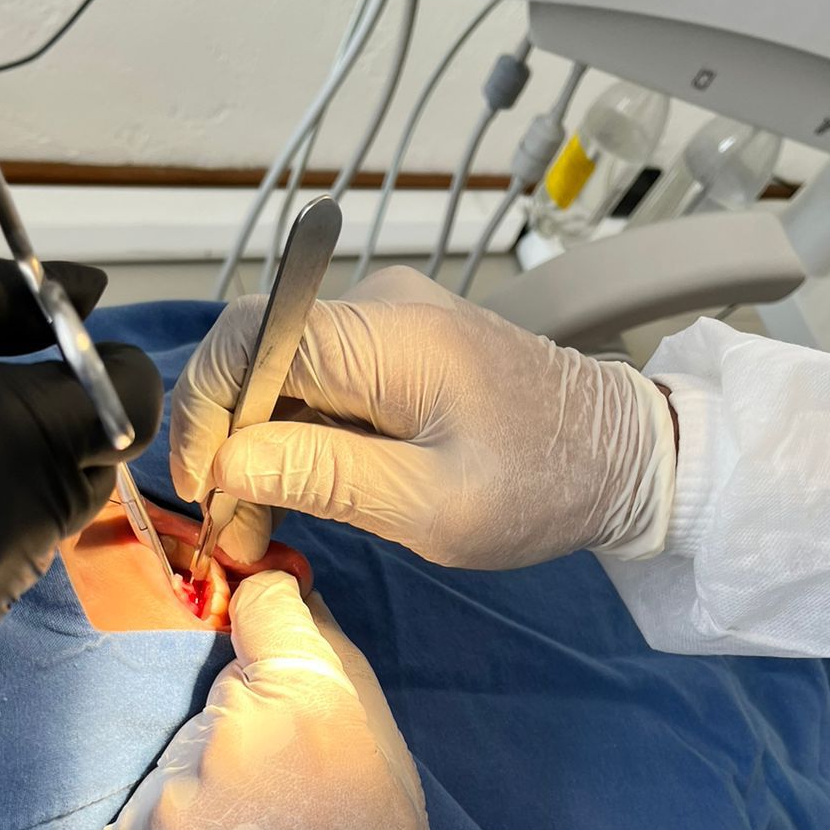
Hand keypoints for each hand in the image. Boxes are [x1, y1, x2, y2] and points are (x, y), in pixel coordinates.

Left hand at [104, 570, 469, 829]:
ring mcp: (163, 801)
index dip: (272, 615)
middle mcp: (223, 741)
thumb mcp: (388, 756)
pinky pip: (152, 805)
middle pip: (222, 691)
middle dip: (250, 721)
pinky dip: (179, 826)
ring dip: (209, 777)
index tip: (273, 629)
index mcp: (304, 708)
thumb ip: (334, 665)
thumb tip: (284, 596)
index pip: (260, 605)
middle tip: (289, 792)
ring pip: (184, 750)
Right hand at [170, 266, 674, 568]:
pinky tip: (298, 487)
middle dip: (226, 437)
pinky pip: (321, 379)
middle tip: (230, 524)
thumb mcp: (432, 507)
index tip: (201, 490)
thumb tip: (229, 464)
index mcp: (388, 335)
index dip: (204, 413)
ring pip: (284, 369)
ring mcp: (391, 320)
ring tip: (258, 519)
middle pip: (258, 352)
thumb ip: (325, 477)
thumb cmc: (545, 486)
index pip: (249, 341)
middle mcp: (380, 306)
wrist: (628, 454)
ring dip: (258, 442)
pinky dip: (296, 433)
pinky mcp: (402, 346)